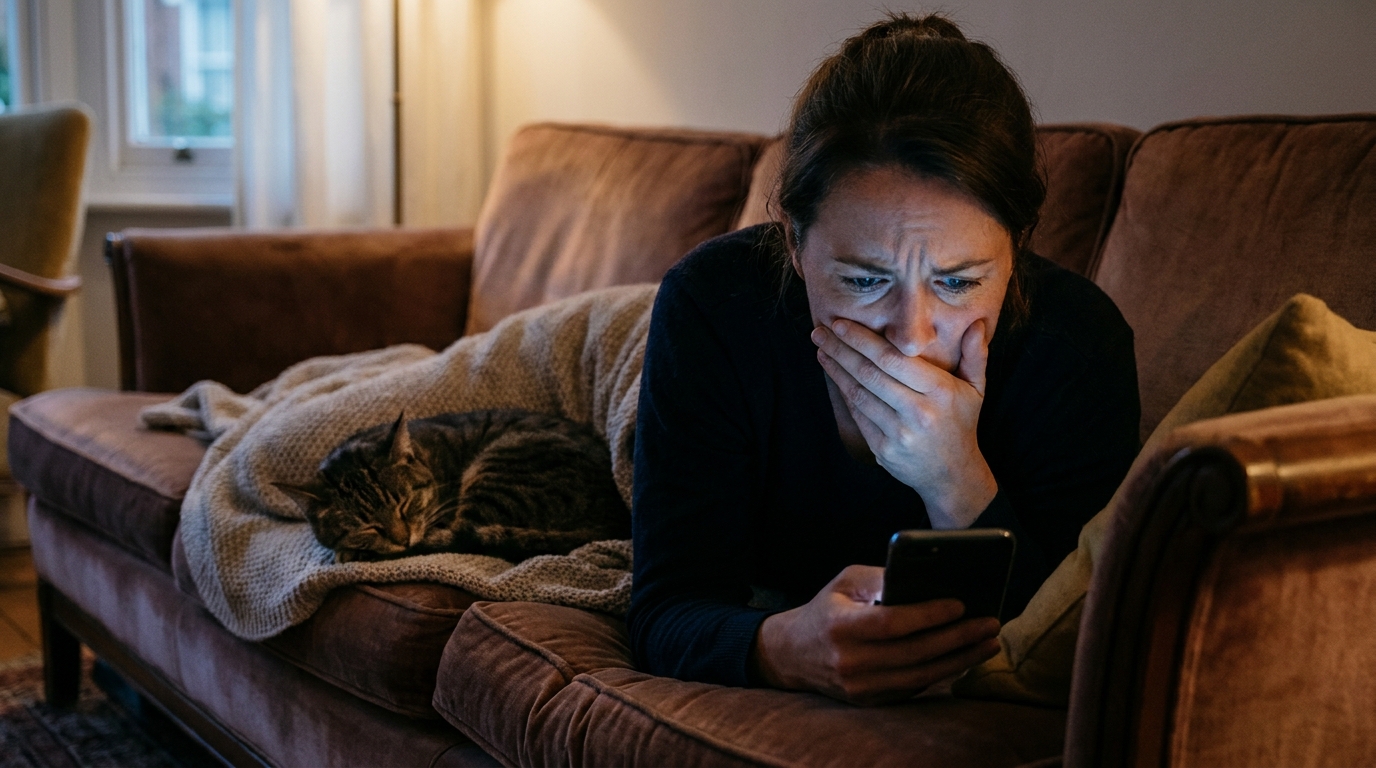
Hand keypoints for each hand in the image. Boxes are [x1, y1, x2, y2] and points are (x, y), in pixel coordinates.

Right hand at [751, 565, 1000, 704]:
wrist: (793, 654)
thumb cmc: (826, 609)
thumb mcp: (845, 582)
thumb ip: (881, 578)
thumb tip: (927, 579)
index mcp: (839, 627)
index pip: (892, 623)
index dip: (929, 615)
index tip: (960, 604)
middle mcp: (849, 662)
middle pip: (914, 653)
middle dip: (958, 638)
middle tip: (991, 623)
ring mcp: (860, 687)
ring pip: (920, 676)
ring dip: (960, 660)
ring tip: (988, 643)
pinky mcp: (870, 702)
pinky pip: (914, 688)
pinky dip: (943, 673)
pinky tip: (964, 658)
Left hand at [812, 318, 996, 528]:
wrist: (952, 476)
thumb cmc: (961, 425)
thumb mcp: (976, 390)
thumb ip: (976, 356)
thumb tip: (977, 324)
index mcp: (940, 391)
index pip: (894, 359)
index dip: (864, 341)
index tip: (842, 324)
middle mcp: (919, 412)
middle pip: (871, 373)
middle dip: (841, 350)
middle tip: (820, 332)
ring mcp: (899, 433)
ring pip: (859, 394)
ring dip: (836, 370)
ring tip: (822, 350)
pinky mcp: (883, 449)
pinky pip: (858, 415)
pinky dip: (844, 393)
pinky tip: (834, 376)